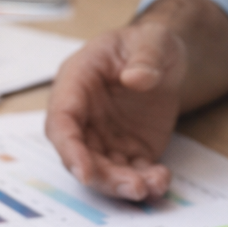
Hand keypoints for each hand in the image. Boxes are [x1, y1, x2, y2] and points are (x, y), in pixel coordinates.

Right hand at [45, 0, 227, 200]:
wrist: (165, 59)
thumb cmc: (147, 44)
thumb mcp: (152, 39)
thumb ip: (145, 56)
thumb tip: (136, 78)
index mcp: (76, 82)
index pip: (62, 121)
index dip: (70, 149)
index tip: (85, 172)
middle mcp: (84, 116)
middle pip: (80, 155)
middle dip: (103, 177)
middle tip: (133, 186)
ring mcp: (105, 137)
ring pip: (104, 171)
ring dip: (123, 185)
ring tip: (150, 187)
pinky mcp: (128, 150)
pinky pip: (132, 172)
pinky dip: (145, 182)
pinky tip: (161, 180)